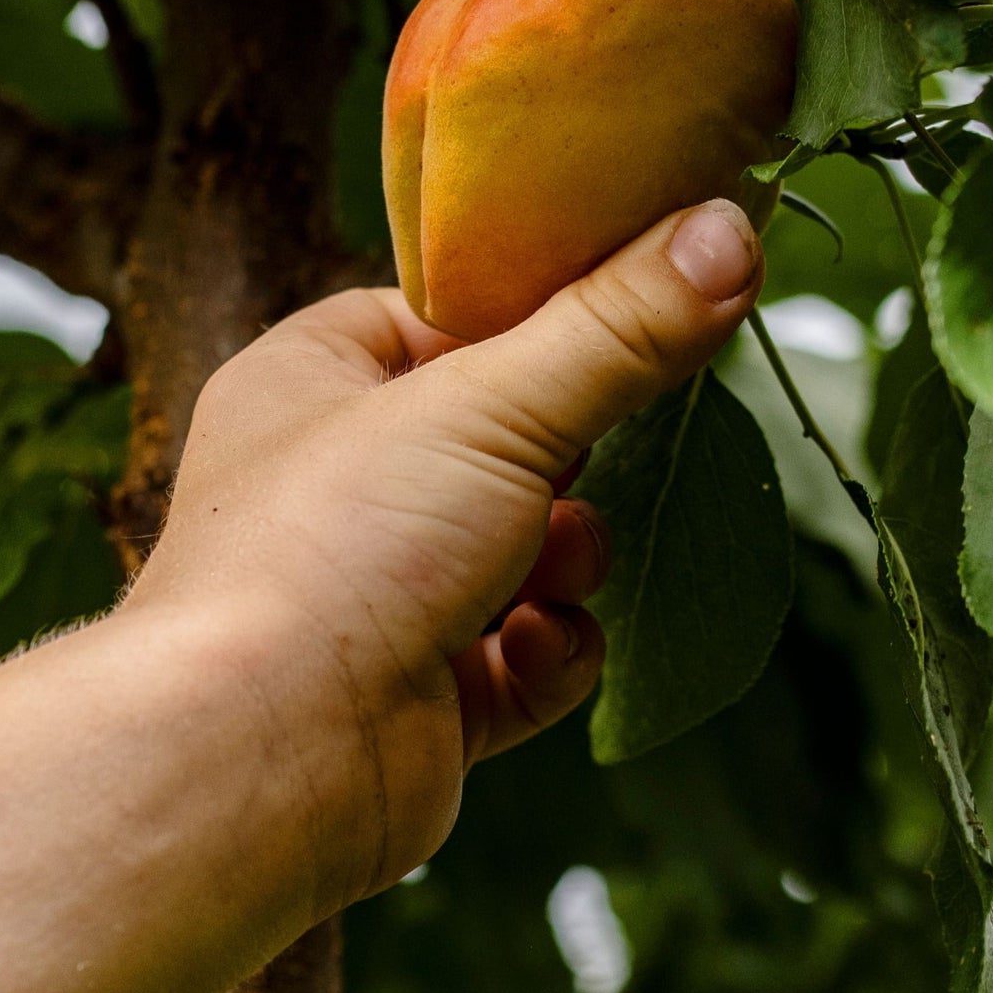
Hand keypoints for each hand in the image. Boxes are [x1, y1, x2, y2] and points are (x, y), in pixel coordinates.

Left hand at [125, 200, 763, 910]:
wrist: (263, 762)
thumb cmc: (331, 551)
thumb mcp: (491, 405)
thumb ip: (618, 326)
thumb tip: (729, 230)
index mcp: (309, 383)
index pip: (439, 314)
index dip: (530, 319)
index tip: (622, 315)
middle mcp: (334, 487)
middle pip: (504, 439)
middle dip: (570, 464)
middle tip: (577, 467)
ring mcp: (378, 597)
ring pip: (530, 553)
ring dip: (568, 564)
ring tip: (551, 574)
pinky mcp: (423, 699)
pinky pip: (527, 657)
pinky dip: (548, 655)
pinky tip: (530, 653)